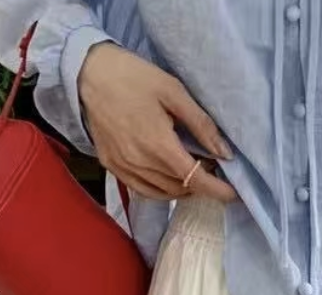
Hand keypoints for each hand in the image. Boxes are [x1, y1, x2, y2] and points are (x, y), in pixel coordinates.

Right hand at [78, 43, 236, 203]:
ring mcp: (124, 168)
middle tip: (209, 164)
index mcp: (159, 145)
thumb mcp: (173, 91)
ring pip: (163, 192)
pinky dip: (161, 188)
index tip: (233, 194)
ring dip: (182, 187)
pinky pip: (143, 189)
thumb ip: (201, 124)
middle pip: (181, 188)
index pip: (195, 180)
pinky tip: (168, 173)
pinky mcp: (112, 166)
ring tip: (190, 168)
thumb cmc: (132, 76)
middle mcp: (141, 164)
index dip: (217, 191)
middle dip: (201, 182)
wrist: (87, 73)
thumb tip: (225, 153)